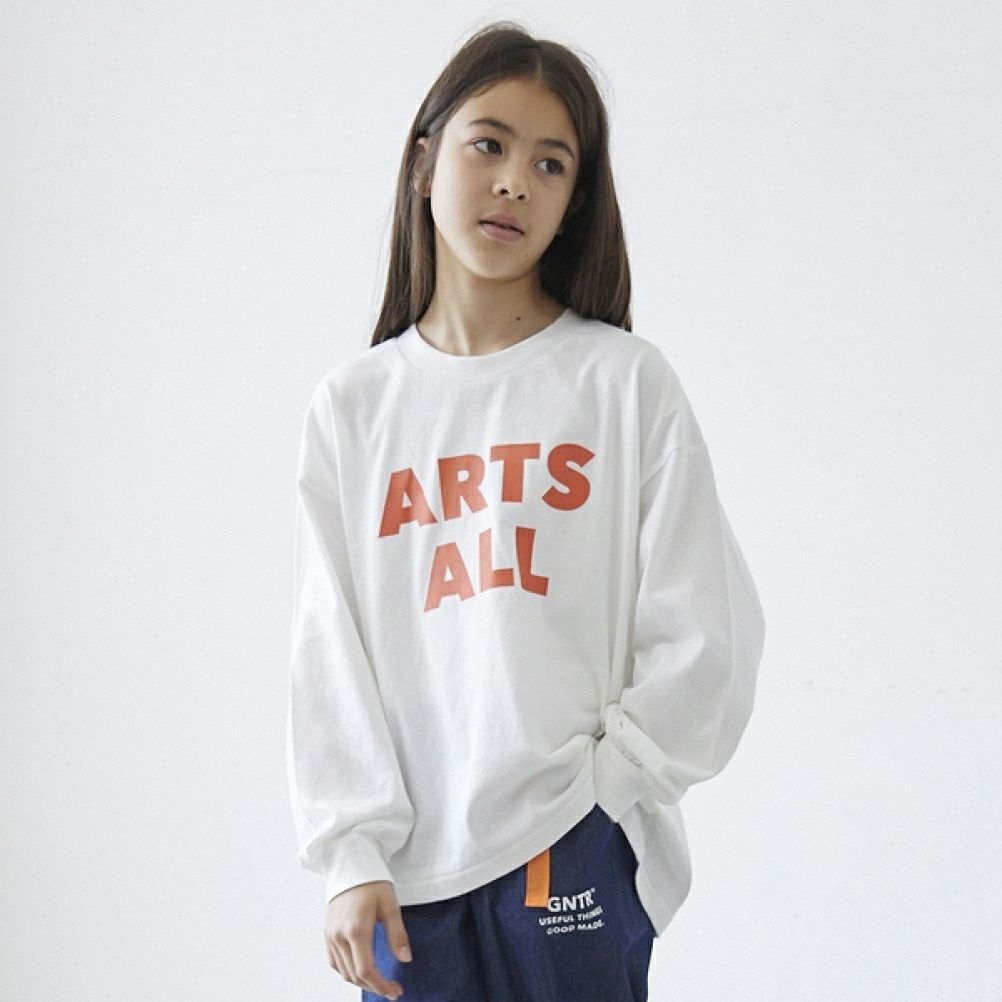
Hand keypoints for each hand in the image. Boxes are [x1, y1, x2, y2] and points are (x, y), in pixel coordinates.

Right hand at [325, 880, 412, 999]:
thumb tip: (405, 959)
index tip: (395, 992)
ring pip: (343, 972)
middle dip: (374, 987)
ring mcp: (330, 935)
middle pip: (354, 975)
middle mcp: (339, 935)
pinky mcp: (327, 933)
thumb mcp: (390, 905)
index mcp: (356, 929)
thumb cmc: (372, 881)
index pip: (366, 970)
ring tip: (379, 981)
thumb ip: (397, 934)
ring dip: (361, 981)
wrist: (350, 865)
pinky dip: (347, 971)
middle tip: (391, 990)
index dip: (381, 986)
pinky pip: (335, 962)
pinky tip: (361, 970)